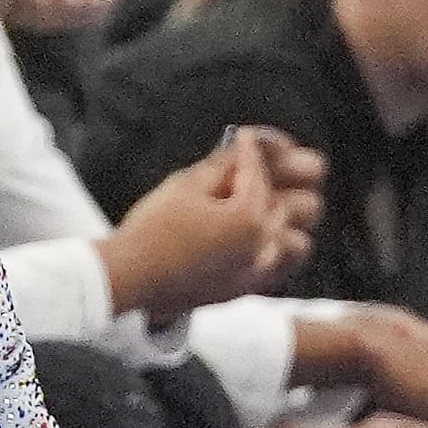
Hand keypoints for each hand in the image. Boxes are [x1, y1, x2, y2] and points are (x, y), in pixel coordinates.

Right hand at [103, 128, 321, 320]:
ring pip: (298, 243)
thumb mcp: (185, 185)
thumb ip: (222, 164)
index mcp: (249, 217)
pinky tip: (256, 240)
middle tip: (246, 172)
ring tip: (260, 211)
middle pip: (287, 204)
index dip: (249, 150)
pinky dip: (275, 252)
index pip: (258, 173)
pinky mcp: (243, 290)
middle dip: (268, 182)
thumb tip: (243, 148)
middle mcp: (261, 246)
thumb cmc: (151, 231)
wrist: (129, 278)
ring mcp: (255, 272)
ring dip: (285, 223)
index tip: (245, 138)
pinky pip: (277, 270)